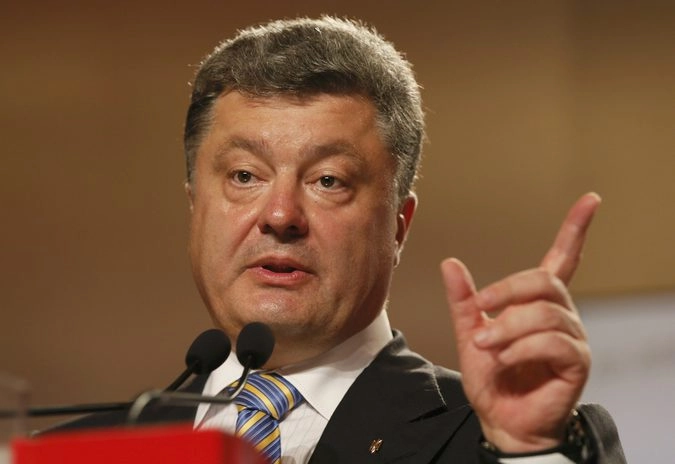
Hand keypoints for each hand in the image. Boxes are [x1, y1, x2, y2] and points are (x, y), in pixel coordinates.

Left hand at [441, 193, 600, 451]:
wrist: (500, 419)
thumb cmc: (492, 378)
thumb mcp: (470, 334)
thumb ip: (464, 301)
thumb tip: (451, 262)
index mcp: (537, 303)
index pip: (563, 259)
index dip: (575, 229)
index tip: (591, 199)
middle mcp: (561, 314)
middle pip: (543, 281)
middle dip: (506, 292)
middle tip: (480, 311)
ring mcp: (572, 338)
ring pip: (544, 312)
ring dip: (507, 327)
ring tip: (486, 345)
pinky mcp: (577, 362)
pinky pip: (552, 341)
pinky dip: (521, 347)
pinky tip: (504, 360)